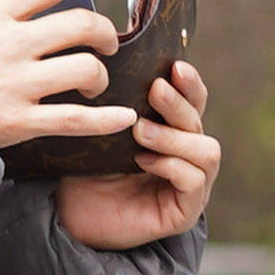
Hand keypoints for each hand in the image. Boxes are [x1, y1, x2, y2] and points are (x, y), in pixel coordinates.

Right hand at [0, 0, 140, 161]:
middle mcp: (11, 44)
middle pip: (83, 26)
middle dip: (105, 33)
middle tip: (106, 43)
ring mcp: (17, 83)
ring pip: (85, 70)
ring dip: (100, 77)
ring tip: (93, 84)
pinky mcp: (19, 121)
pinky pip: (76, 120)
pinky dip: (105, 120)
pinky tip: (122, 119)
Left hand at [51, 57, 216, 254]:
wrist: (68, 215)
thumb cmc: (84, 171)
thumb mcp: (102, 130)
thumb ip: (120, 103)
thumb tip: (118, 58)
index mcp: (173, 133)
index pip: (194, 103)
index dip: (190, 84)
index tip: (175, 66)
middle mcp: (187, 157)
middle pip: (199, 122)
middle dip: (178, 104)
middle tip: (154, 90)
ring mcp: (191, 186)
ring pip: (206, 151)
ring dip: (173, 137)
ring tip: (139, 131)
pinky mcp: (184, 212)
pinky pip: (194, 180)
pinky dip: (172, 166)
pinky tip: (143, 161)